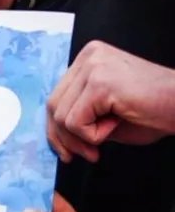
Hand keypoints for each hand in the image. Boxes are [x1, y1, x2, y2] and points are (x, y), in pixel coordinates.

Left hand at [47, 40, 174, 162]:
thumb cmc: (157, 111)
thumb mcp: (108, 111)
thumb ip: (82, 113)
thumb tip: (57, 135)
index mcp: (89, 58)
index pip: (57, 95)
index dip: (57, 127)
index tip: (67, 150)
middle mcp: (88, 56)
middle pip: (54, 104)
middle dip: (65, 138)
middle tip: (87, 155)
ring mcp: (93, 67)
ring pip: (62, 115)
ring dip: (84, 137)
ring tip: (110, 132)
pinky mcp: (99, 84)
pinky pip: (76, 122)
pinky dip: (93, 135)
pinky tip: (116, 125)